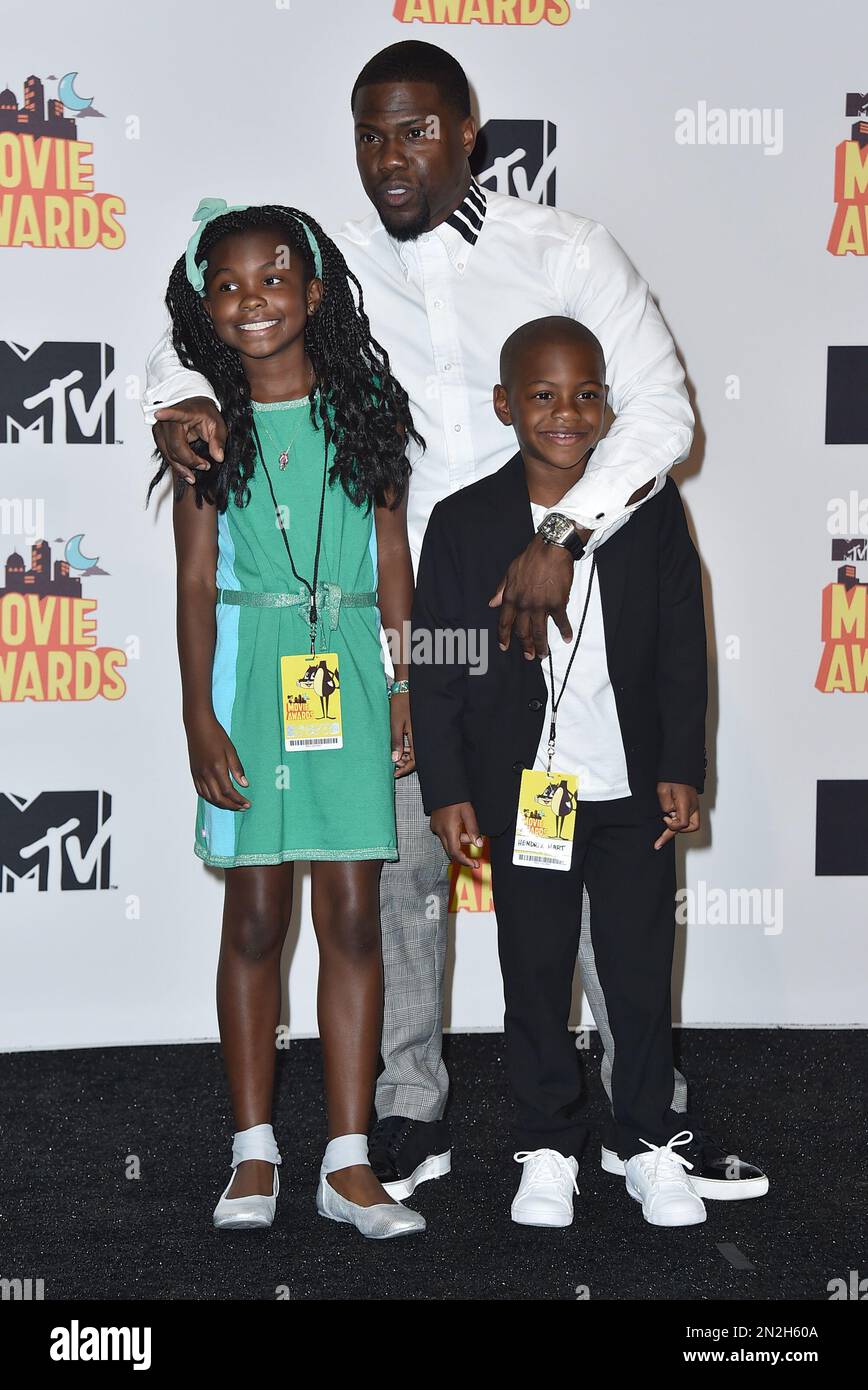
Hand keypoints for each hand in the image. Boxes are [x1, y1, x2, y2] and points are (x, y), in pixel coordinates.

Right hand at [153, 397, 226, 485]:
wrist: (195, 408)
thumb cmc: (205, 414)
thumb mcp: (218, 426)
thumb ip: (218, 441)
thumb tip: (219, 457)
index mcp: (185, 412)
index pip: (175, 413)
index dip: (167, 414)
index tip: (159, 414)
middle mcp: (169, 420)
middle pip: (175, 446)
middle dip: (189, 461)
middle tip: (205, 466)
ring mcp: (161, 429)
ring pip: (168, 454)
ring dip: (181, 467)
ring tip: (195, 472)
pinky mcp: (159, 437)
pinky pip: (165, 455)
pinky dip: (176, 465)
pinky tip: (185, 470)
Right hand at [186, 712, 249, 810]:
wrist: (198, 726)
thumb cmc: (216, 735)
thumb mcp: (231, 750)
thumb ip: (237, 769)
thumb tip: (245, 785)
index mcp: (217, 768)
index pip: (228, 791)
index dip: (238, 800)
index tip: (247, 804)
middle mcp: (206, 774)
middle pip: (218, 798)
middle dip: (231, 805)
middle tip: (242, 807)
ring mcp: (198, 774)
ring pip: (208, 797)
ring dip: (221, 804)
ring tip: (232, 805)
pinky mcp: (193, 773)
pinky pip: (200, 791)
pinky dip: (209, 798)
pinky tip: (217, 799)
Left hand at [389, 692, 415, 778]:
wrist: (407, 688)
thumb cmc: (401, 702)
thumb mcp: (395, 724)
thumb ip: (396, 742)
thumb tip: (395, 758)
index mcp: (416, 736)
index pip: (414, 760)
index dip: (405, 769)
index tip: (396, 773)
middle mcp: (421, 735)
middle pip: (416, 758)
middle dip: (405, 764)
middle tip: (394, 764)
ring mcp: (420, 732)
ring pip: (416, 751)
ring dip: (406, 756)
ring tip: (396, 754)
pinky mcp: (418, 728)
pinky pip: (415, 743)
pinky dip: (408, 748)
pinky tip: (401, 746)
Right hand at [430, 801, 483, 869]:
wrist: (442, 787)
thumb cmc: (455, 798)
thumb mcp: (468, 813)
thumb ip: (473, 830)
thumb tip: (479, 844)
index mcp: (449, 830)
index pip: (455, 853)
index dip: (465, 861)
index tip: (474, 864)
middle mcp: (440, 831)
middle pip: (451, 850)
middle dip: (464, 850)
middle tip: (475, 846)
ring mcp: (436, 828)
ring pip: (449, 842)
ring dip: (460, 839)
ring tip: (467, 825)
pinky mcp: (435, 825)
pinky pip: (445, 835)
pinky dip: (454, 834)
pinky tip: (459, 824)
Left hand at [489, 533, 580, 659]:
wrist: (550, 550)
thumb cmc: (530, 558)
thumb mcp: (510, 572)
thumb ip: (501, 590)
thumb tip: (492, 603)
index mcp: (511, 597)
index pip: (504, 622)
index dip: (503, 636)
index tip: (504, 646)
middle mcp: (524, 605)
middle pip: (522, 632)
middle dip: (525, 646)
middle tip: (529, 656)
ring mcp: (540, 606)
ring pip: (539, 632)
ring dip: (541, 645)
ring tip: (543, 655)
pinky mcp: (557, 604)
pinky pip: (561, 622)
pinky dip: (565, 631)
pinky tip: (568, 638)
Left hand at [654, 782, 699, 849]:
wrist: (680, 769)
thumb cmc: (672, 778)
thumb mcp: (663, 790)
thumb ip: (665, 805)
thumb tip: (668, 814)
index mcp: (686, 803)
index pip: (683, 823)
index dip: (672, 825)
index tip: (665, 818)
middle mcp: (693, 806)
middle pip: (691, 827)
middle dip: (677, 830)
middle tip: (663, 835)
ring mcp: (694, 806)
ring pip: (691, 824)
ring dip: (679, 826)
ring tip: (668, 822)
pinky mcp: (692, 806)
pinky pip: (688, 818)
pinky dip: (680, 821)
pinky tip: (671, 818)